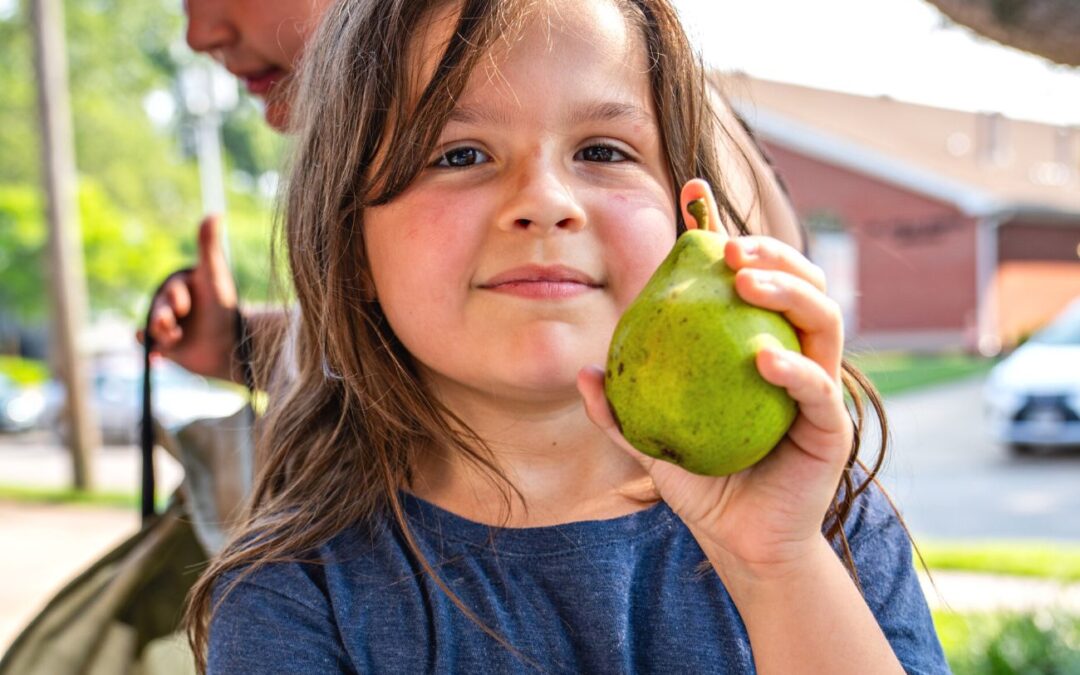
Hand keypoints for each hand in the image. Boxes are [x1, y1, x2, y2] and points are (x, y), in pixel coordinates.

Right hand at [137, 215, 239, 381]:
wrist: (235, 345)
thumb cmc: (226, 308)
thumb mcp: (216, 276)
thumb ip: (209, 247)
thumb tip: (214, 213)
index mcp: (181, 288)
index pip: (170, 291)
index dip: (176, 299)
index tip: (186, 305)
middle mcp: (172, 307)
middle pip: (158, 310)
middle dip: (164, 318)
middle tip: (175, 322)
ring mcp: (169, 327)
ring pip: (152, 328)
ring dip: (162, 334)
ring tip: (176, 338)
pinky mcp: (168, 348)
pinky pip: (148, 345)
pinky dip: (147, 347)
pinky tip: (150, 352)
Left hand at [578, 179, 852, 577]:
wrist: (739, 542)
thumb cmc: (701, 485)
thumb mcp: (649, 442)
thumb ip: (621, 409)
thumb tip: (584, 371)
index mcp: (751, 345)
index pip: (743, 277)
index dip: (720, 229)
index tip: (691, 192)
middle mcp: (790, 354)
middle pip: (797, 281)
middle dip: (769, 250)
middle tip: (728, 245)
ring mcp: (816, 385)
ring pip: (822, 318)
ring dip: (789, 289)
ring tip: (747, 279)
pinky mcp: (830, 425)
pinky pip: (819, 388)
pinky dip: (794, 370)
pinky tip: (762, 359)